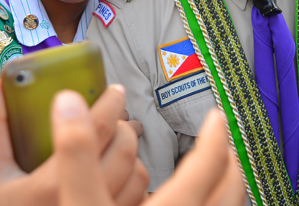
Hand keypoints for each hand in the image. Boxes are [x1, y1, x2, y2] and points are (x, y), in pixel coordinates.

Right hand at [0, 69, 147, 205]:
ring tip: (114, 142)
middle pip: (123, 149)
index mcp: (51, 186)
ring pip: (137, 174)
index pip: (96, 131)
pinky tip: (115, 173)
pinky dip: (132, 180)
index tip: (112, 90)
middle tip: (112, 114)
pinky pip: (138, 198)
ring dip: (130, 152)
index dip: (109, 103)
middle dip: (122, 124)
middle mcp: (82, 204)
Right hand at [55, 92, 245, 205]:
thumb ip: (74, 153)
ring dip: (228, 187)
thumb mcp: (79, 201)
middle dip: (229, 161)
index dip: (216, 135)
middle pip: (230, 191)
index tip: (217, 116)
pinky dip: (216, 204)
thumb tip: (68, 102)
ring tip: (219, 170)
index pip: (209, 163)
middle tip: (222, 141)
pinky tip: (199, 201)